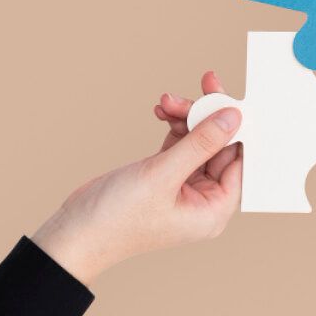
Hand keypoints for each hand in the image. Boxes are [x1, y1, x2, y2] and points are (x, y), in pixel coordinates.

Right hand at [31, 72, 240, 283]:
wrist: (75, 231)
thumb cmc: (118, 218)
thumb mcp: (163, 175)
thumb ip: (200, 144)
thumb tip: (232, 117)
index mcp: (214, 209)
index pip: (240, 162)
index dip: (239, 128)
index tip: (231, 97)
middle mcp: (203, 199)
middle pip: (220, 146)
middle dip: (207, 115)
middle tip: (205, 84)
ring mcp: (183, 186)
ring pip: (198, 140)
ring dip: (186, 116)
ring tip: (167, 100)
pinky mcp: (164, 175)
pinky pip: (179, 142)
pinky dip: (173, 125)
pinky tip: (161, 111)